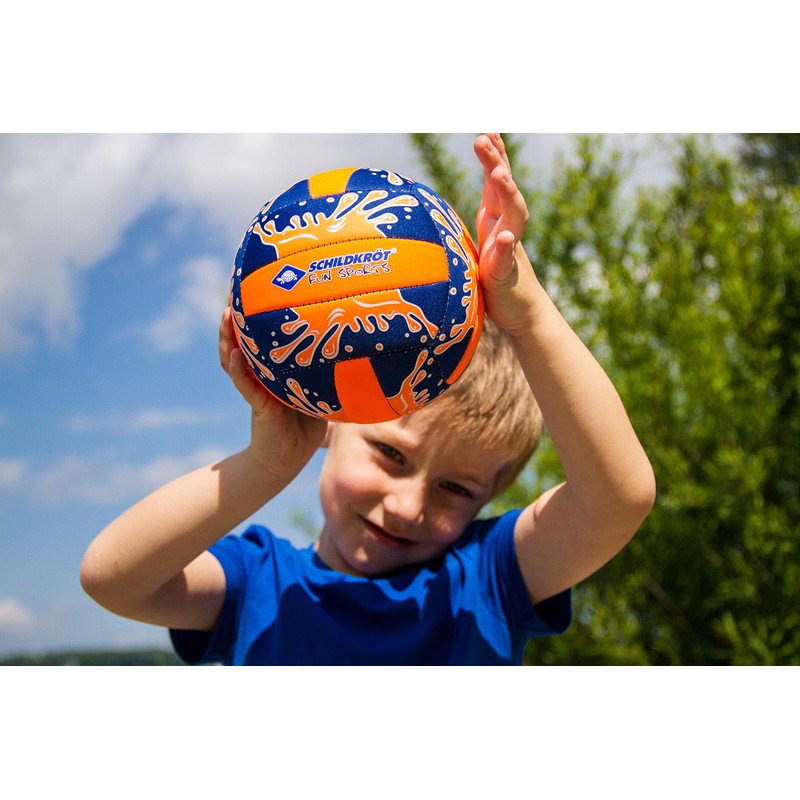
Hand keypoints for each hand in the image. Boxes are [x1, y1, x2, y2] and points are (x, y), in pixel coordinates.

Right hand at [219, 306, 327, 474]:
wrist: (290, 458)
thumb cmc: (307, 423)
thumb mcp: (319, 389)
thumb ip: (325, 370)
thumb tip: (351, 344)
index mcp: (272, 369)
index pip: (258, 338)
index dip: (253, 317)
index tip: (252, 291)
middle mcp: (259, 375)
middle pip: (241, 343)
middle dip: (235, 320)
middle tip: (234, 296)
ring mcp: (255, 388)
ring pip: (236, 360)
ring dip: (229, 339)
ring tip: (226, 317)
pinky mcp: (258, 405)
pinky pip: (245, 385)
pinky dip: (239, 370)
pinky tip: (235, 357)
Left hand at [473, 133, 539, 333]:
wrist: (520, 311)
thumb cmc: (494, 277)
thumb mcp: (476, 244)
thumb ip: (469, 225)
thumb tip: (437, 211)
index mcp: (496, 218)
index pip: (496, 181)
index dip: (493, 155)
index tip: (486, 130)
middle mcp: (506, 227)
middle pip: (505, 189)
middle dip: (496, 162)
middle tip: (484, 138)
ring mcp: (509, 249)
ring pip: (513, 216)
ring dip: (507, 195)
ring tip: (499, 176)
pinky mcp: (505, 274)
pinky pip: (506, 258)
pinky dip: (506, 246)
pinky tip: (503, 237)